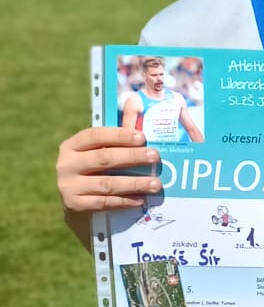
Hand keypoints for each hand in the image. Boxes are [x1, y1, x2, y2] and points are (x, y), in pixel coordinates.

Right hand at [57, 127, 160, 244]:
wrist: (77, 206)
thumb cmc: (94, 172)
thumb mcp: (102, 151)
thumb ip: (119, 131)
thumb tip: (135, 101)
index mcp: (71, 145)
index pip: (95, 135)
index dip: (119, 135)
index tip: (143, 137)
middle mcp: (66, 164)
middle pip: (103, 158)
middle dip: (132, 157)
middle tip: (155, 157)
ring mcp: (68, 186)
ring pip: (107, 183)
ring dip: (134, 183)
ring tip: (156, 184)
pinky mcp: (74, 205)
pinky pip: (104, 202)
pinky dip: (125, 201)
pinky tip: (141, 200)